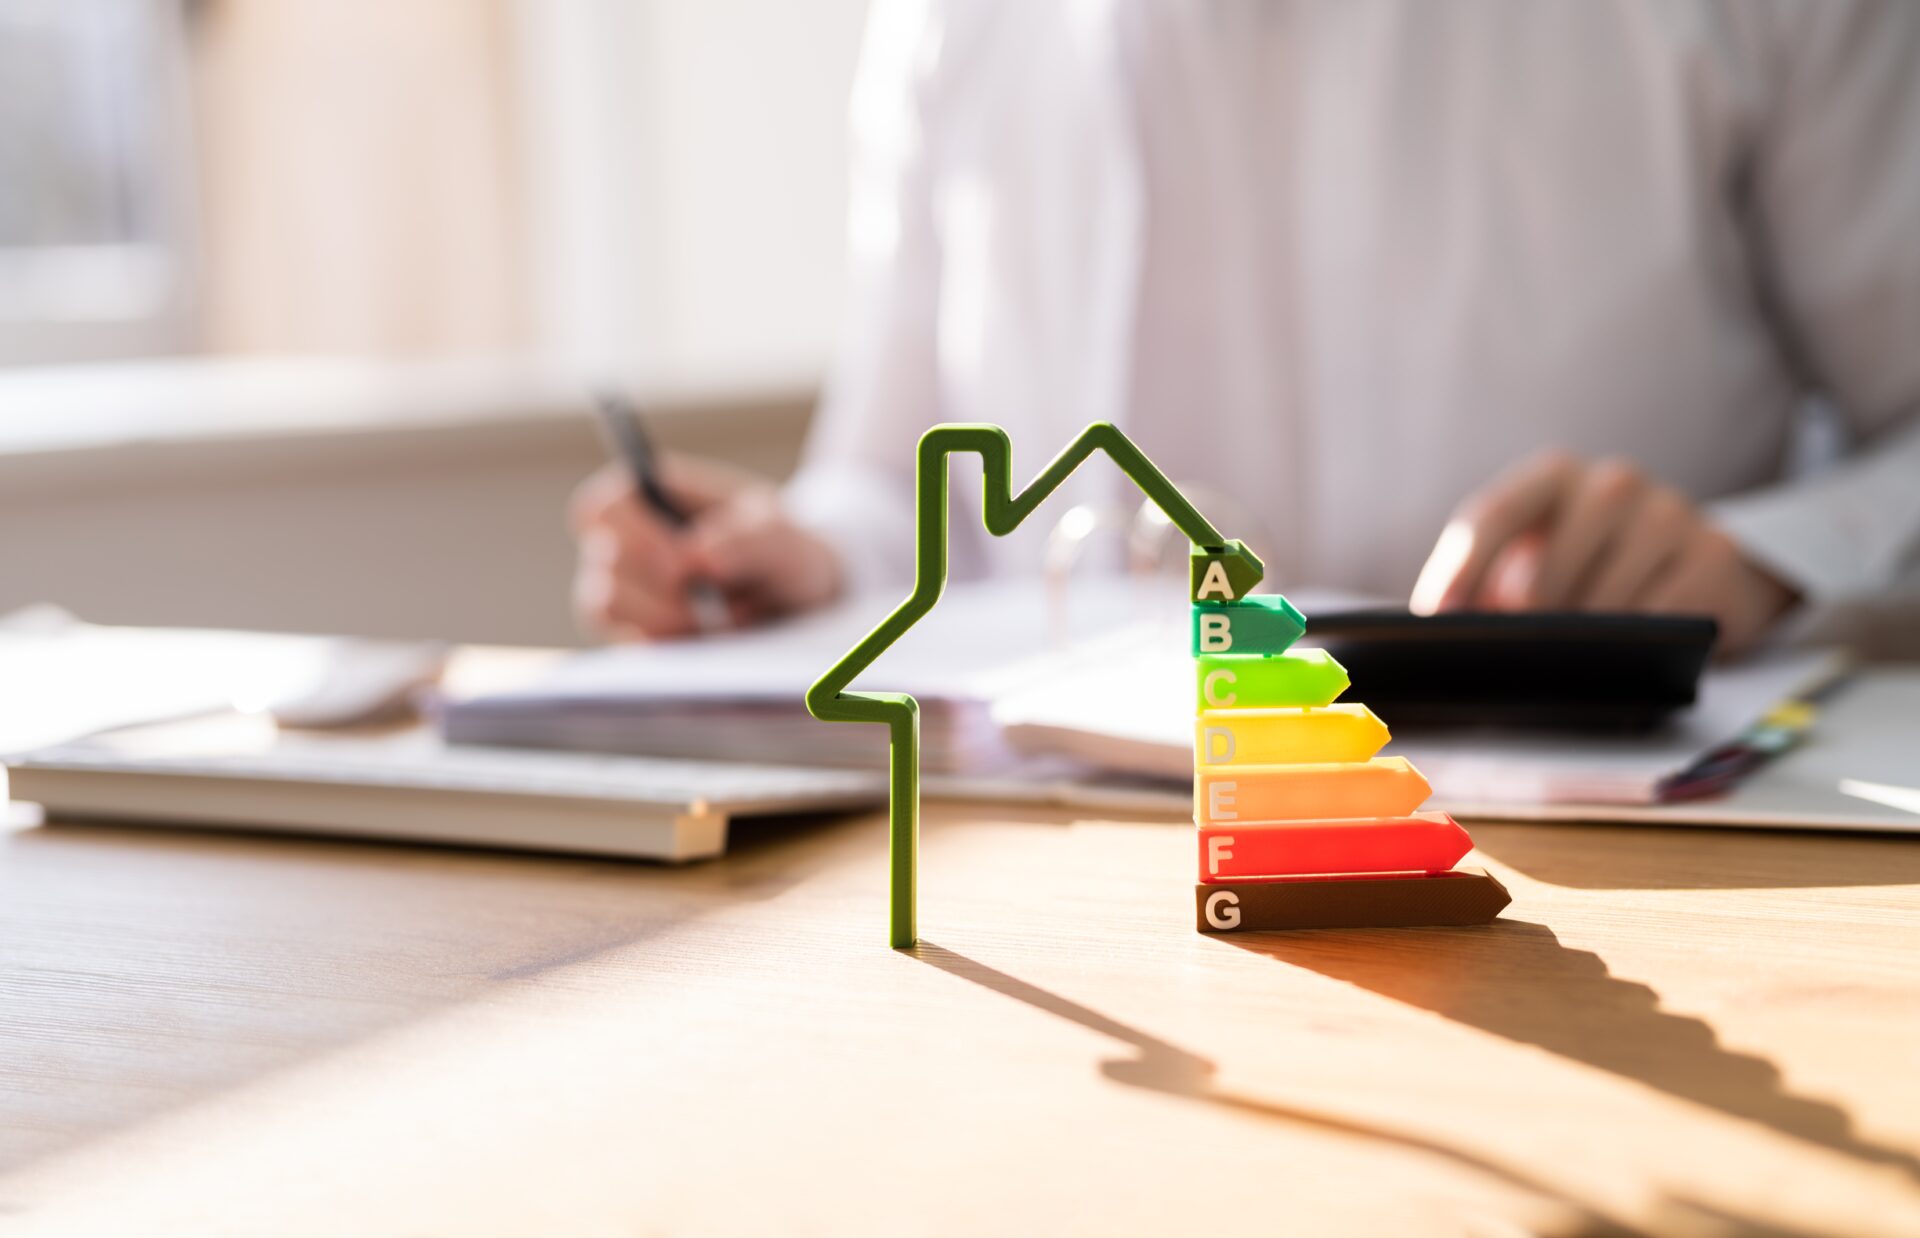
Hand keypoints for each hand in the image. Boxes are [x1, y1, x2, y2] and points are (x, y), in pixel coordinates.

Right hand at [569, 455, 843, 638]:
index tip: (683, 564)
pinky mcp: (632, 634)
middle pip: (602, 567)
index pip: (602, 511)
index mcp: (646, 495)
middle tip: (712, 601)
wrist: (797, 598)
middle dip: (661, 591)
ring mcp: (621, 591)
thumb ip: (746, 540)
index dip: (636, 539)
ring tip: (719, 618)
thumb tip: (695, 558)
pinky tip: (710, 639)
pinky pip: (628, 646)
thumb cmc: (782, 550)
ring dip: (665, 620)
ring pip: (604, 609)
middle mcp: (620, 543)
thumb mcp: (782, 537)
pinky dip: (671, 646)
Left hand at [1409, 451, 1798, 654]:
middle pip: (1540, 573)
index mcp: (1553, 475)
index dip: (1460, 572)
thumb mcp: (1540, 558)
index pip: (1492, 516)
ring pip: (1597, 605)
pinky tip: (1629, 660)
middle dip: (1519, 628)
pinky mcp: (1713, 555)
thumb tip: (1443, 630)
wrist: (1707, 567)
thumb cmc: (1595, 567)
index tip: (1438, 620)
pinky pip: (1655, 621)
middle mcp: (1612, 482)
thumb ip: (1489, 583)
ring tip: (1574, 663)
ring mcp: (1668, 513)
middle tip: (1513, 661)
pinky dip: (1634, 649)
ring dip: (1577, 646)